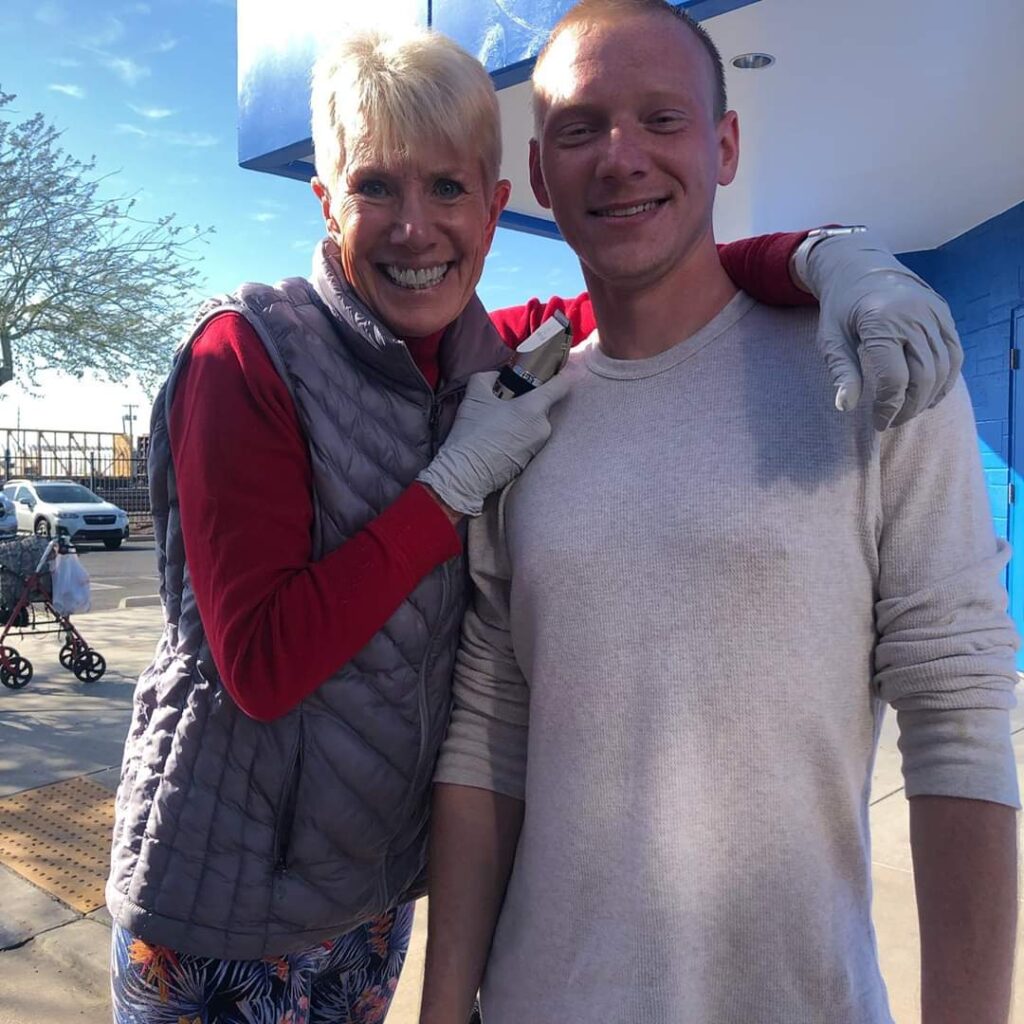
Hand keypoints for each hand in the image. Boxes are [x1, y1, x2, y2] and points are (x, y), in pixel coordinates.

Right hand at [418, 370, 570, 515]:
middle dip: (527, 401)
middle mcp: (542, 428)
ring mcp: (538, 446)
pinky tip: (498, 439)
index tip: (557, 368)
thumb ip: (488, 378)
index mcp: (533, 409)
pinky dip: (518, 436)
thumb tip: (496, 376)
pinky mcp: (530, 461)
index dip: (561, 373)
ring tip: (497, 424)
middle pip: (542, 406)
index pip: (561, 385)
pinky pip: (528, 441)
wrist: (465, 474)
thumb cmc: (472, 434)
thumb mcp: (475, 396)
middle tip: (505, 402)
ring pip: (534, 424)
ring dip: (521, 420)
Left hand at [800, 231, 962, 429]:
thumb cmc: (840, 307)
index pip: (895, 378)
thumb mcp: (830, 338)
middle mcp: (914, 316)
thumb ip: (841, 371)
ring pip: (944, 367)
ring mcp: (933, 313)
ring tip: (908, 411)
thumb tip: (845, 406)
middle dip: (910, 407)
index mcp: (882, 322)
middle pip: (924, 376)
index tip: (878, 422)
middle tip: (893, 421)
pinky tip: (929, 395)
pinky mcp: (943, 314)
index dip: (888, 407)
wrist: (859, 266)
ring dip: (929, 397)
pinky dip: (946, 379)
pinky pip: (954, 352)